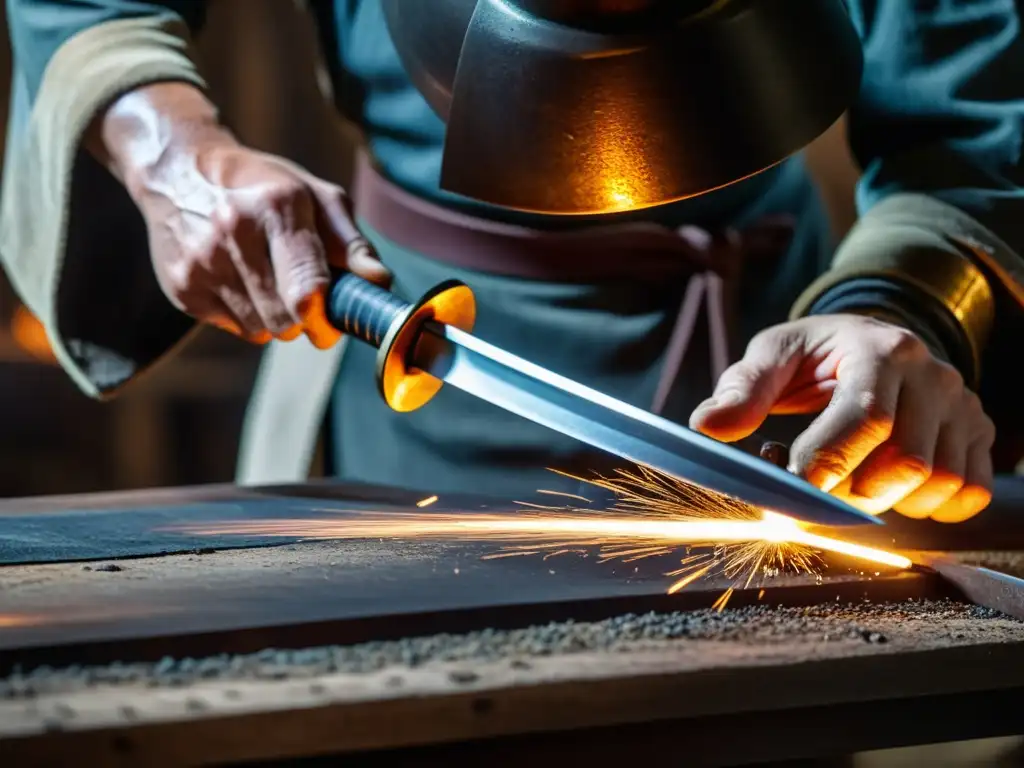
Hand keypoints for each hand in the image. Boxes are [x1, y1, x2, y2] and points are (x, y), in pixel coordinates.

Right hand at [98, 84, 389, 348]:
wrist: (178, 170)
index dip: (326, 320)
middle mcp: (233, 233)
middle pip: (286, 321)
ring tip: (268, 279)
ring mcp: (201, 262)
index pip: (307, 291)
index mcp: (276, 206)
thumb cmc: (263, 186)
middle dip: (304, 319)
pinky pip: (234, 329)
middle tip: (305, 296)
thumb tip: (380, 283)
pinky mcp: (181, 286)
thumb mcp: (315, 197)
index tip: (333, 323)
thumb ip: (351, 243)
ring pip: (261, 331)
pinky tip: (240, 280)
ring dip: (276, 319)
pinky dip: (247, 316)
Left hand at [689, 314, 995, 522]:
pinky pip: (969, 491)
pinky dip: (932, 507)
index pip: (866, 418)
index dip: (828, 464)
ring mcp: (961, 405)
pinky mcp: (977, 432)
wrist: (869, 340)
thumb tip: (706, 426)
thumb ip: (742, 390)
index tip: (793, 494)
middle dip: (851, 492)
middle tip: (814, 490)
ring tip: (850, 480)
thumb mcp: (773, 356)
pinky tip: (893, 490)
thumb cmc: (815, 354)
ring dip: (888, 502)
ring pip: (940, 482)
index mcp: (880, 350)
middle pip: (906, 461)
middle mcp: (932, 375)